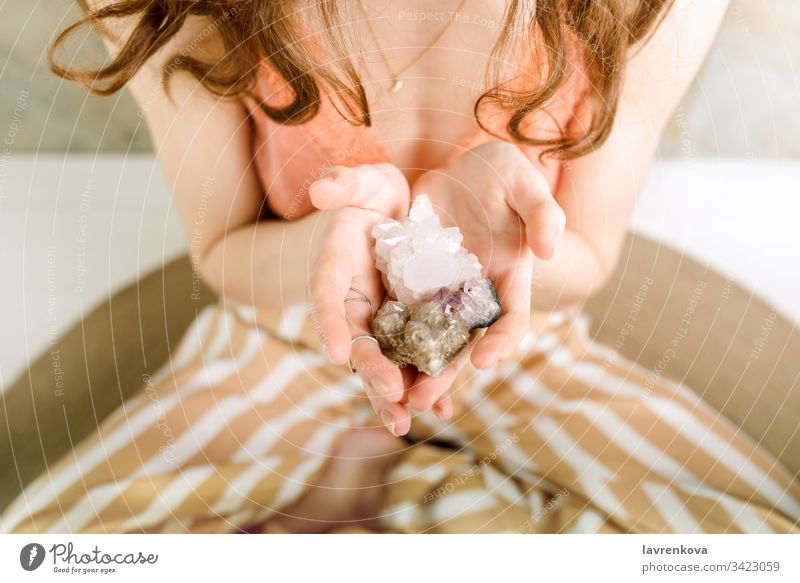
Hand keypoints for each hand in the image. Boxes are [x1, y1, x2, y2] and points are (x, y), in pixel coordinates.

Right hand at [308, 163, 413, 435]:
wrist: (406, 207)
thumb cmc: (378, 192)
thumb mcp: (364, 180)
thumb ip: (343, 182)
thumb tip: (320, 188)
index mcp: (337, 267)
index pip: (327, 294)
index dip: (328, 322)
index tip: (336, 352)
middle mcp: (355, 299)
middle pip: (357, 340)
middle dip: (372, 370)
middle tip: (391, 397)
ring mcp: (382, 317)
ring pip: (384, 359)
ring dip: (395, 392)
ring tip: (406, 423)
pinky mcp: (411, 325)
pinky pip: (416, 357)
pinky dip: (426, 381)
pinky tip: (443, 407)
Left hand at [405, 141, 565, 412]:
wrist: (463, 170)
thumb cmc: (501, 174)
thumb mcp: (522, 182)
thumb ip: (540, 213)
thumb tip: (548, 248)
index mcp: (510, 278)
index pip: (512, 319)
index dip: (502, 341)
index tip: (484, 359)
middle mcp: (476, 295)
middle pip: (463, 344)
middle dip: (445, 374)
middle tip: (421, 402)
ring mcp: (443, 292)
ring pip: (427, 339)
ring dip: (411, 369)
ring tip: (391, 397)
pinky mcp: (413, 282)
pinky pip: (399, 315)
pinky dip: (389, 340)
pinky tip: (367, 359)